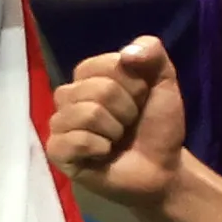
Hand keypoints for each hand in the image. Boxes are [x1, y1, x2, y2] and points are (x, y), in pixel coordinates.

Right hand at [45, 36, 188, 207]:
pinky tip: (103, 155)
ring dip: (114, 130)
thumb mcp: (164, 82)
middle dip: (126, 110)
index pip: (104, 65)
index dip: (132, 84)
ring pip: (86, 114)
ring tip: (117, 140)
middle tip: (130, 124)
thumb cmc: (157, 126)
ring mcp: (60, 124)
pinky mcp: (57, 152)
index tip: (141, 100)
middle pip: (97, 90)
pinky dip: (98, 148)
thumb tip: (127, 52)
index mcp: (89, 75)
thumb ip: (152, 52)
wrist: (163, 169)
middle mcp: (69, 96)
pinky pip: (74, 140)